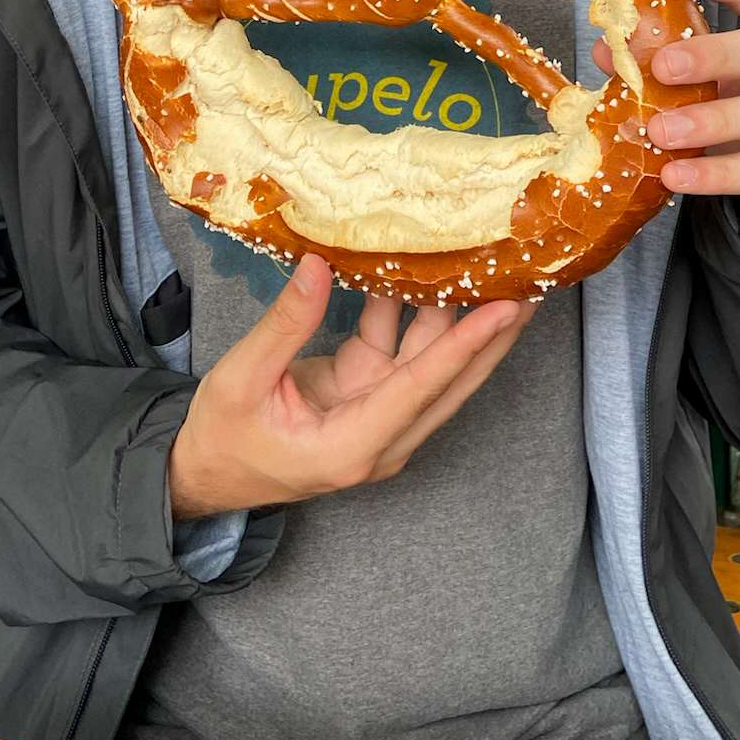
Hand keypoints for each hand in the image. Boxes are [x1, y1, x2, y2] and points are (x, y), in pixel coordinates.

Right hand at [168, 255, 533, 517]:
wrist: (207, 473)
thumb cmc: (223, 438)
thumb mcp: (242, 379)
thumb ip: (285, 324)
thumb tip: (318, 265)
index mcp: (354, 444)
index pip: (421, 386)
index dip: (466, 345)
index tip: (506, 310)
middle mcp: (381, 436)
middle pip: (450, 379)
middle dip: (493, 334)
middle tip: (533, 286)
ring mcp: (378, 414)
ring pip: (430, 361)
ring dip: (457, 316)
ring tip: (492, 268)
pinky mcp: (367, 394)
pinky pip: (397, 347)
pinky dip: (407, 310)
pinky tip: (418, 267)